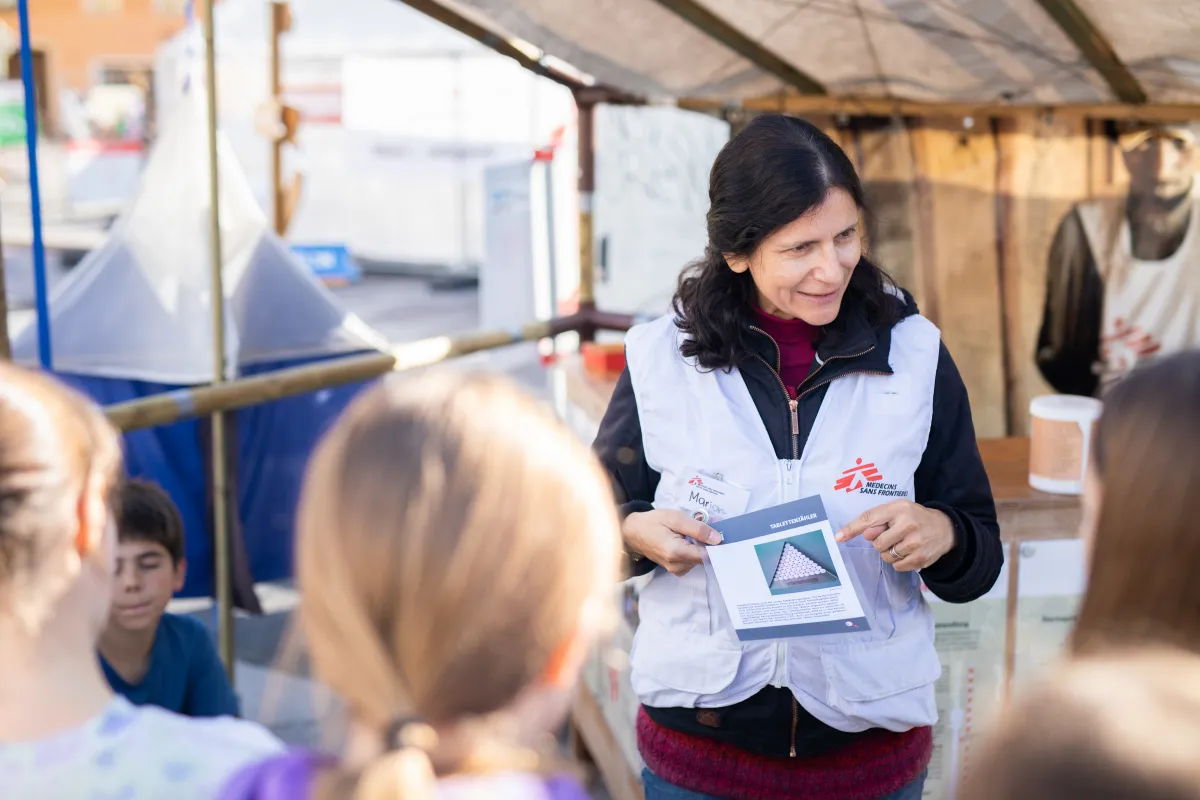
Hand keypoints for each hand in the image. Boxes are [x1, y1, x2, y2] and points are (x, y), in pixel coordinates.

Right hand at [623, 508, 722, 575]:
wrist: (634, 532)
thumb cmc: (654, 522)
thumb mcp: (675, 518)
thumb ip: (697, 528)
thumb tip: (718, 539)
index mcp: (677, 552)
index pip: (707, 555)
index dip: (717, 546)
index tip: (723, 535)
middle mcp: (677, 566)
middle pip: (704, 558)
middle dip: (708, 544)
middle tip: (705, 528)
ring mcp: (676, 570)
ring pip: (699, 560)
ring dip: (700, 547)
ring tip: (690, 533)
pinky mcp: (676, 570)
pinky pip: (692, 561)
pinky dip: (694, 551)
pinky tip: (687, 541)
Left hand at [834, 500, 955, 571]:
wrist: (944, 528)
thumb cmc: (914, 517)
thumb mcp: (897, 510)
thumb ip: (878, 519)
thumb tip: (864, 534)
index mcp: (898, 508)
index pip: (869, 518)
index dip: (852, 528)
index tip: (838, 537)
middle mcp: (908, 524)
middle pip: (876, 543)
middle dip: (880, 542)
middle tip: (893, 536)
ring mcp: (916, 542)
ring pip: (886, 556)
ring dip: (889, 553)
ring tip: (902, 543)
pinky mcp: (921, 558)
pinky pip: (897, 566)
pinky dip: (898, 561)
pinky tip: (908, 552)